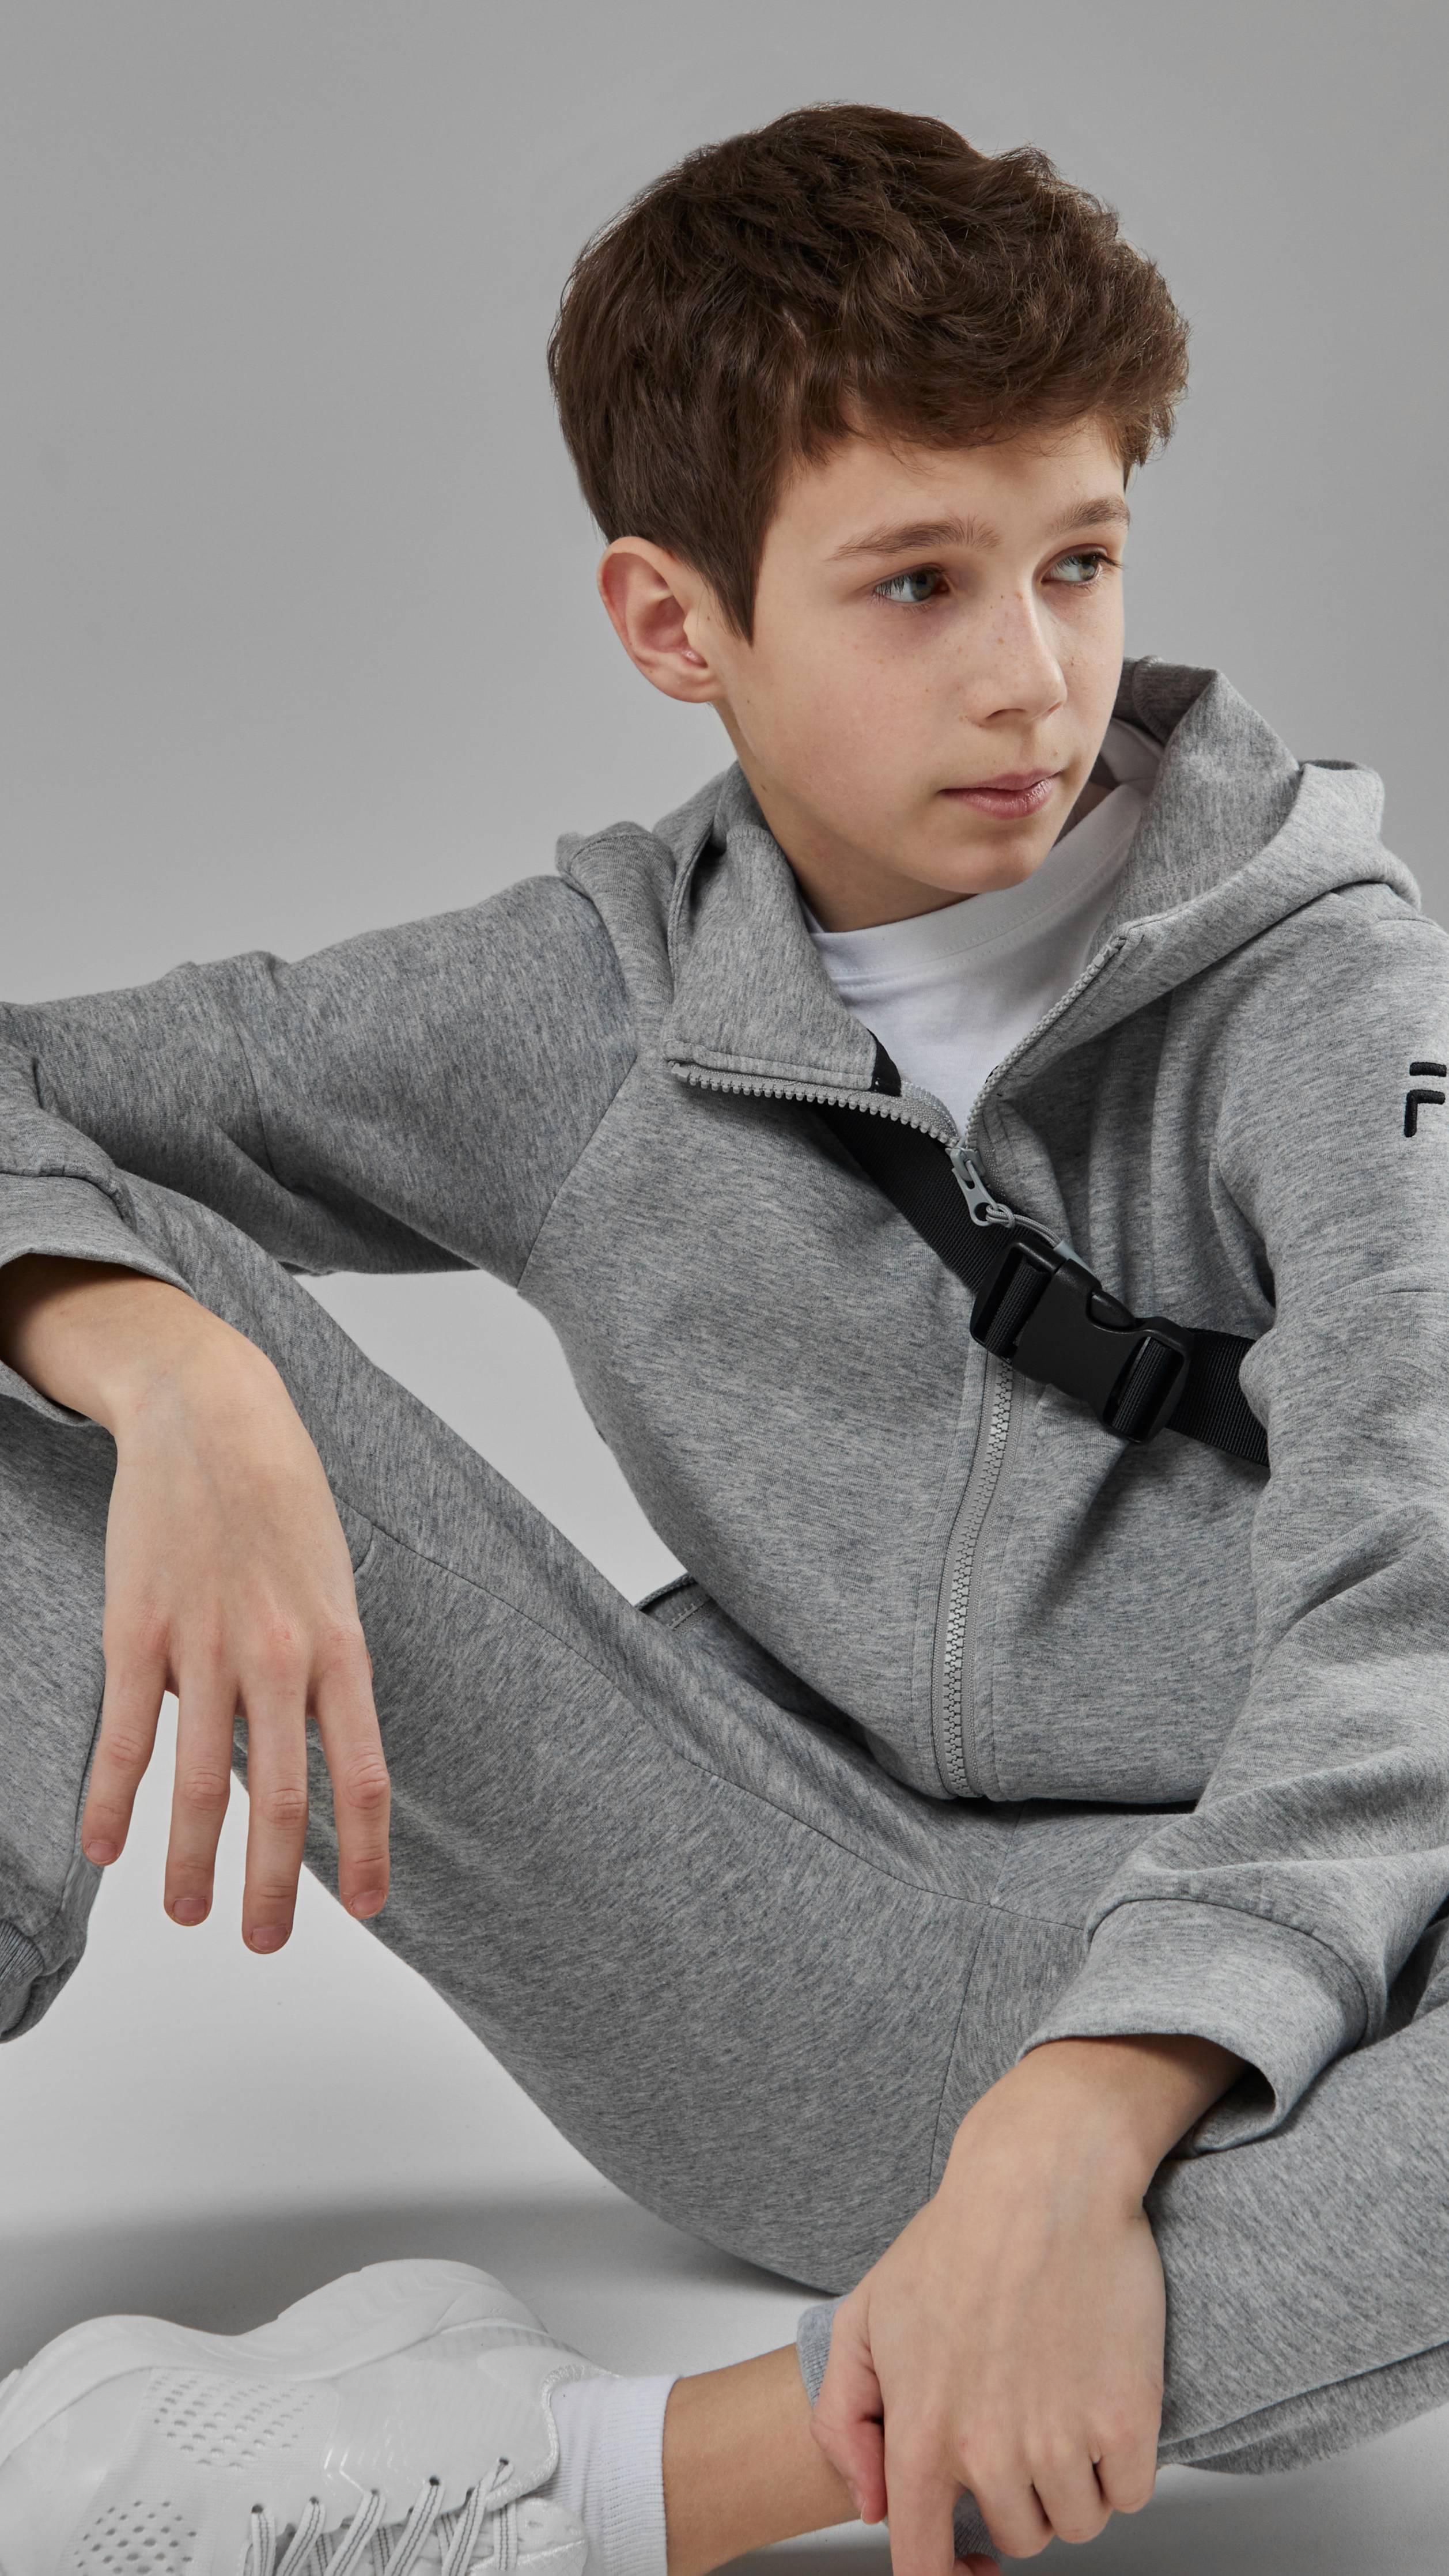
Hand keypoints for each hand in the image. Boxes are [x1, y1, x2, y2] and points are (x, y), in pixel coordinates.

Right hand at [0, 1256, 390, 1952]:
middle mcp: (277, 1656)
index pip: (361, 1772)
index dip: (366, 1851)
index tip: (368, 1909)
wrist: (213, 1417)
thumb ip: (324, 1668)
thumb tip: (308, 1746)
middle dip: (274, 1884)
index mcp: (339, 1645)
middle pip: (279, 1797)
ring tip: (191, 1914)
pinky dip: (112, 1801)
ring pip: (201, 1781)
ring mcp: (204, 1647)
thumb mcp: (331, 1583)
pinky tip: (104, 1847)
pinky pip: (125, 1736)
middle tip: (264, 1942)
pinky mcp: (137, 1633)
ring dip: (193, 1861)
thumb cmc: (283, 1500)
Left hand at [811, 2043, 1190, 2568]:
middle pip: (1019, 2536)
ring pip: (1077, 2523)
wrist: (1042, 2180)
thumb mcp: (865, 2317)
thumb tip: (873, 2506)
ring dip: (1073, 2482)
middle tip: (1019, 2421)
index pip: (924, 2566)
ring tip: (1059, 2404)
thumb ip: (844, 2421)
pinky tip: (1100, 2402)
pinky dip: (1121, 2465)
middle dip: (1019, 2495)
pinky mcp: (1127, 2421)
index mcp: (924, 2435)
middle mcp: (992, 2452)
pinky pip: (1129, 2494)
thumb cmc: (956, 2240)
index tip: (969, 2565)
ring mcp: (1063, 2440)